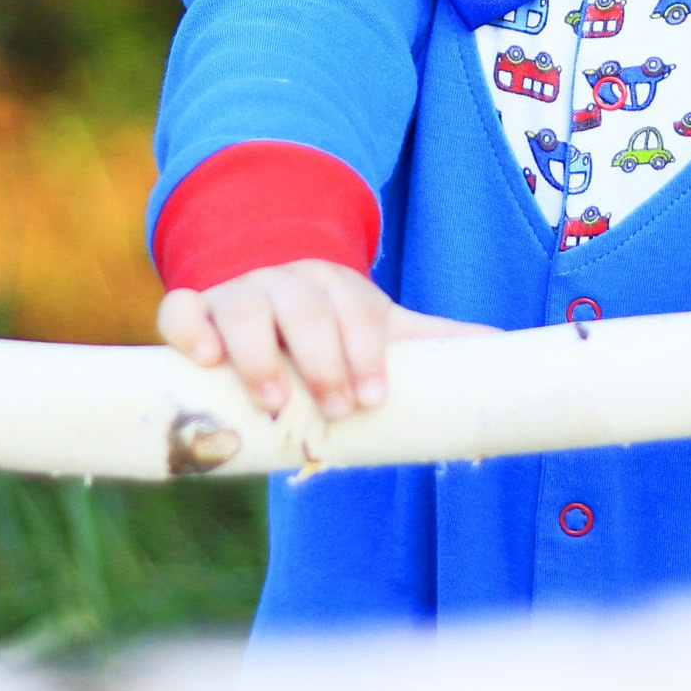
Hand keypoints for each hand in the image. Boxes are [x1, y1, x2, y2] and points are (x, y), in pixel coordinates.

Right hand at [156, 260, 492, 419]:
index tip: (373, 396)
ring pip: (243, 309)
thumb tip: (510, 347)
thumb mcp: (383, 327)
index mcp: (340, 286)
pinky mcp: (194, 308)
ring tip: (274, 400)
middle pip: (304, 309)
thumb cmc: (333, 323)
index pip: (356, 312)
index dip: (366, 352)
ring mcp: (237, 292)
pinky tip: (203, 360)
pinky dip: (188, 330)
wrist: (267, 285)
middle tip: (334, 407)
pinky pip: (180, 309)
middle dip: (322, 359)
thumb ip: (436, 342)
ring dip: (258, 353)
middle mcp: (288, 283)